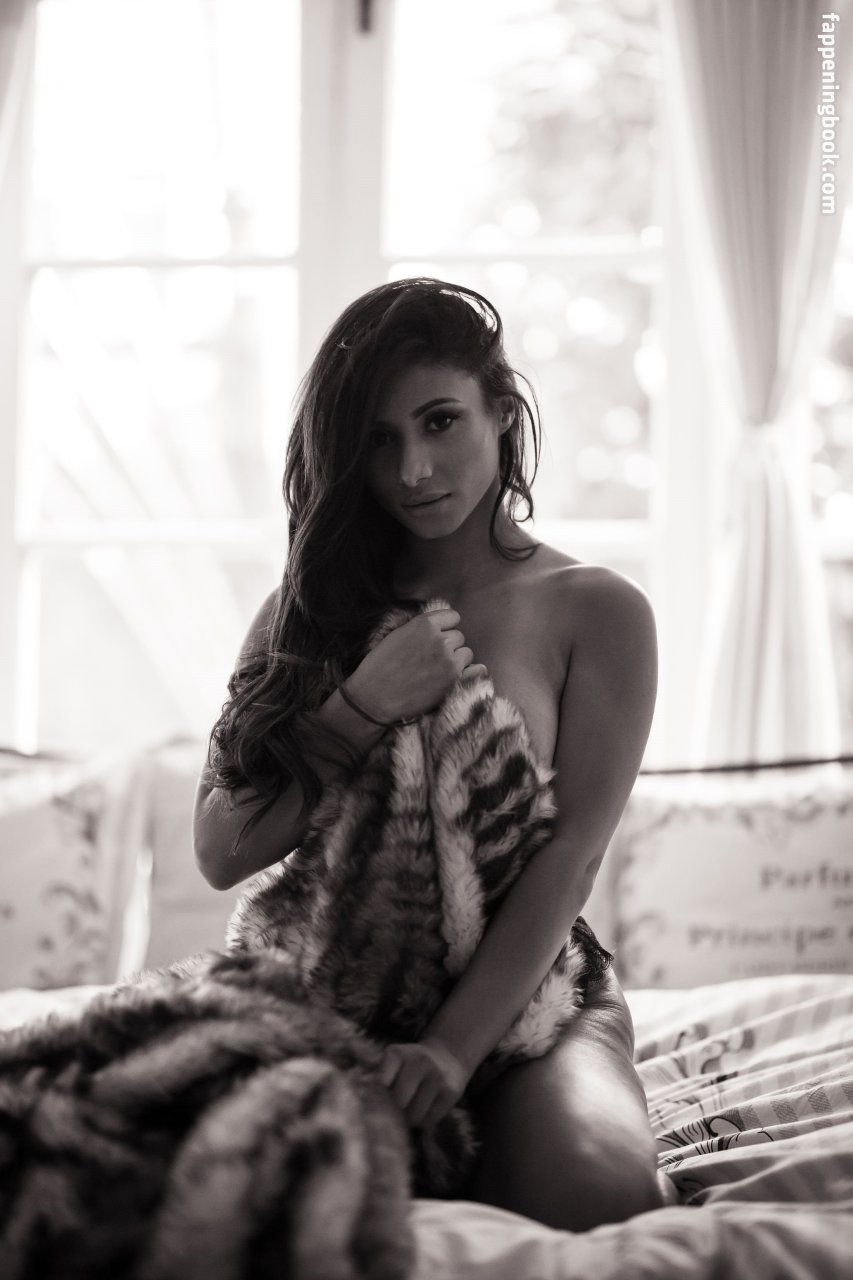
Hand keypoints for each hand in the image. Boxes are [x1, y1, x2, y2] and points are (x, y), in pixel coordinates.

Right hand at [346, 607, 487, 724]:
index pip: (452, 617)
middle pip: (459, 637)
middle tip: (431, 661)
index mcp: (425, 624)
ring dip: (456, 661)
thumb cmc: (379, 668)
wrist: (373, 699)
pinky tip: (458, 679)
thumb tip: (440, 626)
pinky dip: (471, 674)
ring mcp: (450, 661)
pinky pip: (477, 670)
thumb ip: (421, 628)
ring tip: (437, 673)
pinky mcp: (455, 682)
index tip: (436, 639)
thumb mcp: (397, 635)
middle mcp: (441, 640)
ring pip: (466, 654)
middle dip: (448, 647)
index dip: (445, 629)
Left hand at [379, 1035, 470, 1131]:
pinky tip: (426, 1109)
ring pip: (414, 1116)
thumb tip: (365, 1102)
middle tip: (396, 1109)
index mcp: (397, 1053)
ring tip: (412, 1108)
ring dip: (410, 1119)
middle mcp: (418, 1060)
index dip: (377, 1100)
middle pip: (398, 1103)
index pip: (380, 1085)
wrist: (448, 1058)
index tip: (377, 1104)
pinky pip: (430, 1121)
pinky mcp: (451, 1091)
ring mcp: (437, 1075)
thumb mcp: (392, 1064)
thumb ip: (377, 1080)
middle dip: (395, 1112)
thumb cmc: (410, 1067)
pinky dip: (425, 1122)